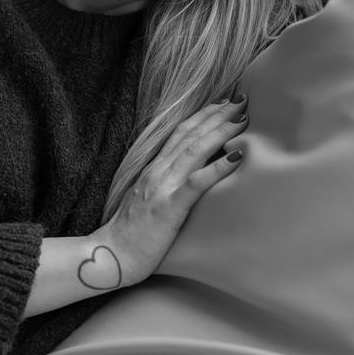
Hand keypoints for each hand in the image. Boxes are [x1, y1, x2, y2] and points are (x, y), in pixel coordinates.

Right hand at [93, 96, 247, 287]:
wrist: (111, 255)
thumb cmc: (131, 232)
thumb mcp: (146, 198)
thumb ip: (163, 182)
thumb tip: (186, 174)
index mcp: (153, 168)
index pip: (180, 132)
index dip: (203, 115)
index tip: (223, 102)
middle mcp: (157, 171)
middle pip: (190, 134)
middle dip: (217, 114)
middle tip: (241, 99)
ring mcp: (162, 187)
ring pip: (195, 150)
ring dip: (221, 131)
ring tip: (242, 119)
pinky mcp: (169, 207)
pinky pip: (197, 182)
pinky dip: (218, 166)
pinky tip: (236, 156)